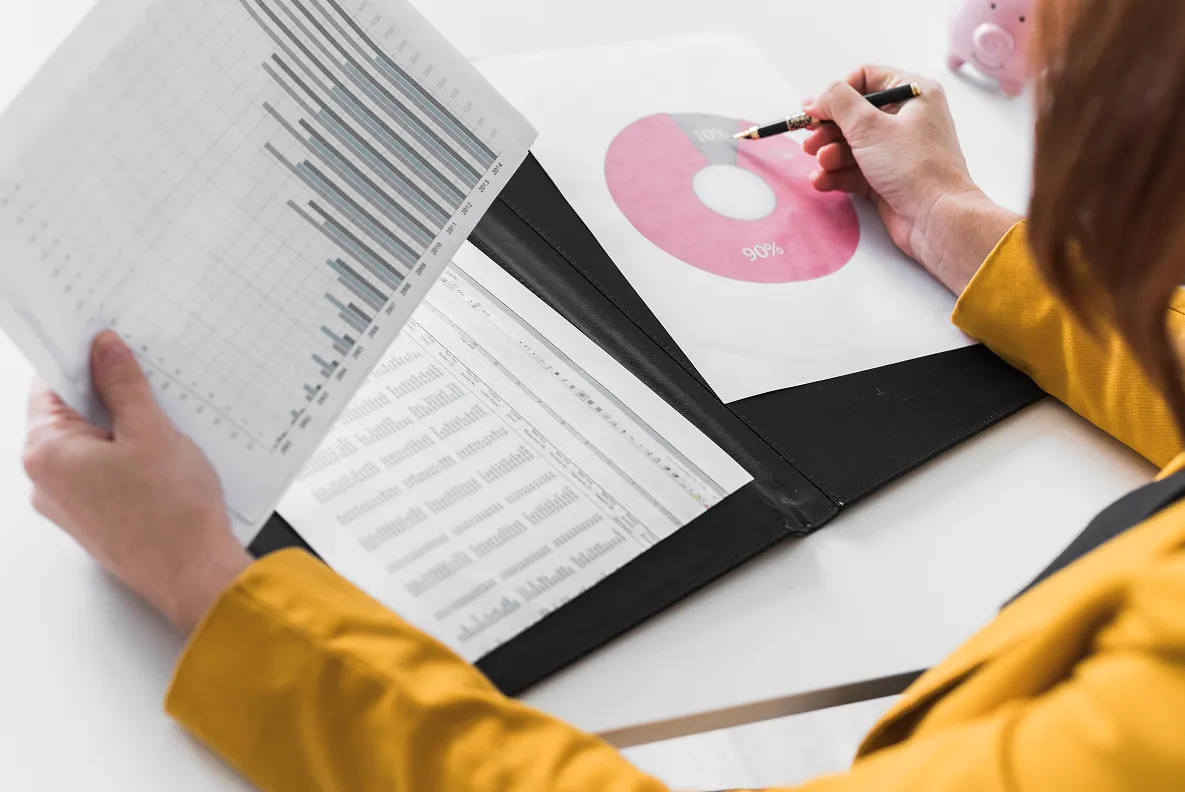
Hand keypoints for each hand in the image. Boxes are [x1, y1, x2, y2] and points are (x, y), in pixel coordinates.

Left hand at [23, 330, 251, 632]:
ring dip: (125, 430)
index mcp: (47, 454)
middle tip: (150, 386)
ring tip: (165, 431)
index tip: (108, 344)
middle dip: (111, 397)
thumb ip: (123, 385)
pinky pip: (105, 473)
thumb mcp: (152, 432)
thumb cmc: (172, 517)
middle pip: (71, 416)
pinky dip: (131, 459)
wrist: (194, 576)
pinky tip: (165, 460)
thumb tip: (105, 351)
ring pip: (92, 445)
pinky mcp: (95, 520)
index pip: (51, 385)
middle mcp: (47, 482)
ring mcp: (70, 505)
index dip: (82, 360)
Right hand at [802, 65, 1020, 292]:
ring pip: (852, 144)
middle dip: (828, 129)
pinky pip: (855, 170)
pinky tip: (822, 181)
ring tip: (821, 164)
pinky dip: (837, 175)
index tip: (816, 111)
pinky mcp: (888, 179)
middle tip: (810, 142)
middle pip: (854, 115)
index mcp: (913, 93)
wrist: (937, 219)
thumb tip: (814, 98)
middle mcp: (907, 118)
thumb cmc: (912, 166)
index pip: (866, 78)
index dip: (837, 93)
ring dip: (830, 154)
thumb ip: (837, 102)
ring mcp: (897, 151)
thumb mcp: (870, 125)